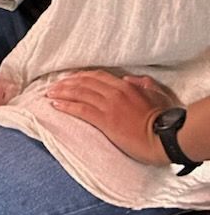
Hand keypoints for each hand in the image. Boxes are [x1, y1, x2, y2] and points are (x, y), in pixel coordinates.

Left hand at [46, 70, 173, 163]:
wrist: (164, 137)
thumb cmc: (162, 119)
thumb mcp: (155, 95)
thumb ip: (142, 84)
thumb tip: (129, 79)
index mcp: (125, 86)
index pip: (97, 76)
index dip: (80, 76)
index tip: (69, 79)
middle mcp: (115, 92)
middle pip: (84, 83)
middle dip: (66, 83)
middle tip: (53, 86)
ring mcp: (109, 105)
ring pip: (79, 94)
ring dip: (62, 93)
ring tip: (50, 94)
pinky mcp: (105, 120)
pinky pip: (81, 109)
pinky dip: (67, 106)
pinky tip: (57, 105)